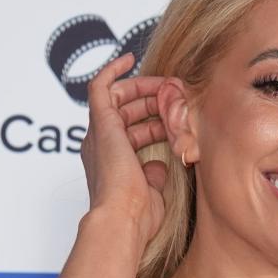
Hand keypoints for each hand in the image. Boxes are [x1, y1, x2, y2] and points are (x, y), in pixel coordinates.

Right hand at [80, 52, 169, 246]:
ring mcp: (99, 133)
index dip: (154, 119)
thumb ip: (154, 175)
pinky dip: (113, 70)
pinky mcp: (100, 123)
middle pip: (126, 112)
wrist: (123, 219)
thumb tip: (159, 164)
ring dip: (145, 90)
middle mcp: (101, 145)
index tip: (176, 114)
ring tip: (170, 86)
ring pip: (119, 98)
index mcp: (111, 162)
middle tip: (178, 97)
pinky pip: (100, 86)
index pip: (132, 130)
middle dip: (154, 102)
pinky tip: (129, 58)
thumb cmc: (138, 215)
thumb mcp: (152, 191)